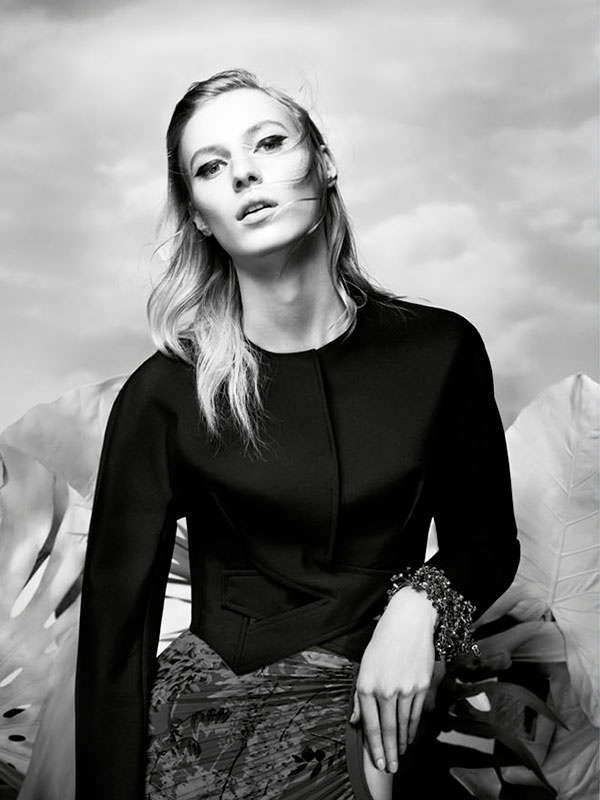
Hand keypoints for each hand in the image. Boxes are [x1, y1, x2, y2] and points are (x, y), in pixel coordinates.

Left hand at [350, 587, 436, 772]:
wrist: (408, 622)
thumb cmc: (383, 642)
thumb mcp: (364, 666)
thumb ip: (359, 696)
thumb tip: (355, 720)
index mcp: (366, 685)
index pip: (370, 724)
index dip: (374, 747)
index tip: (377, 762)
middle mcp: (385, 689)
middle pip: (387, 729)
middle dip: (388, 752)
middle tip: (389, 768)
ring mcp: (405, 688)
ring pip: (403, 724)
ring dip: (402, 743)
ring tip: (400, 755)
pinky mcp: (422, 686)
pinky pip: (417, 713)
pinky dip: (413, 728)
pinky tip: (411, 736)